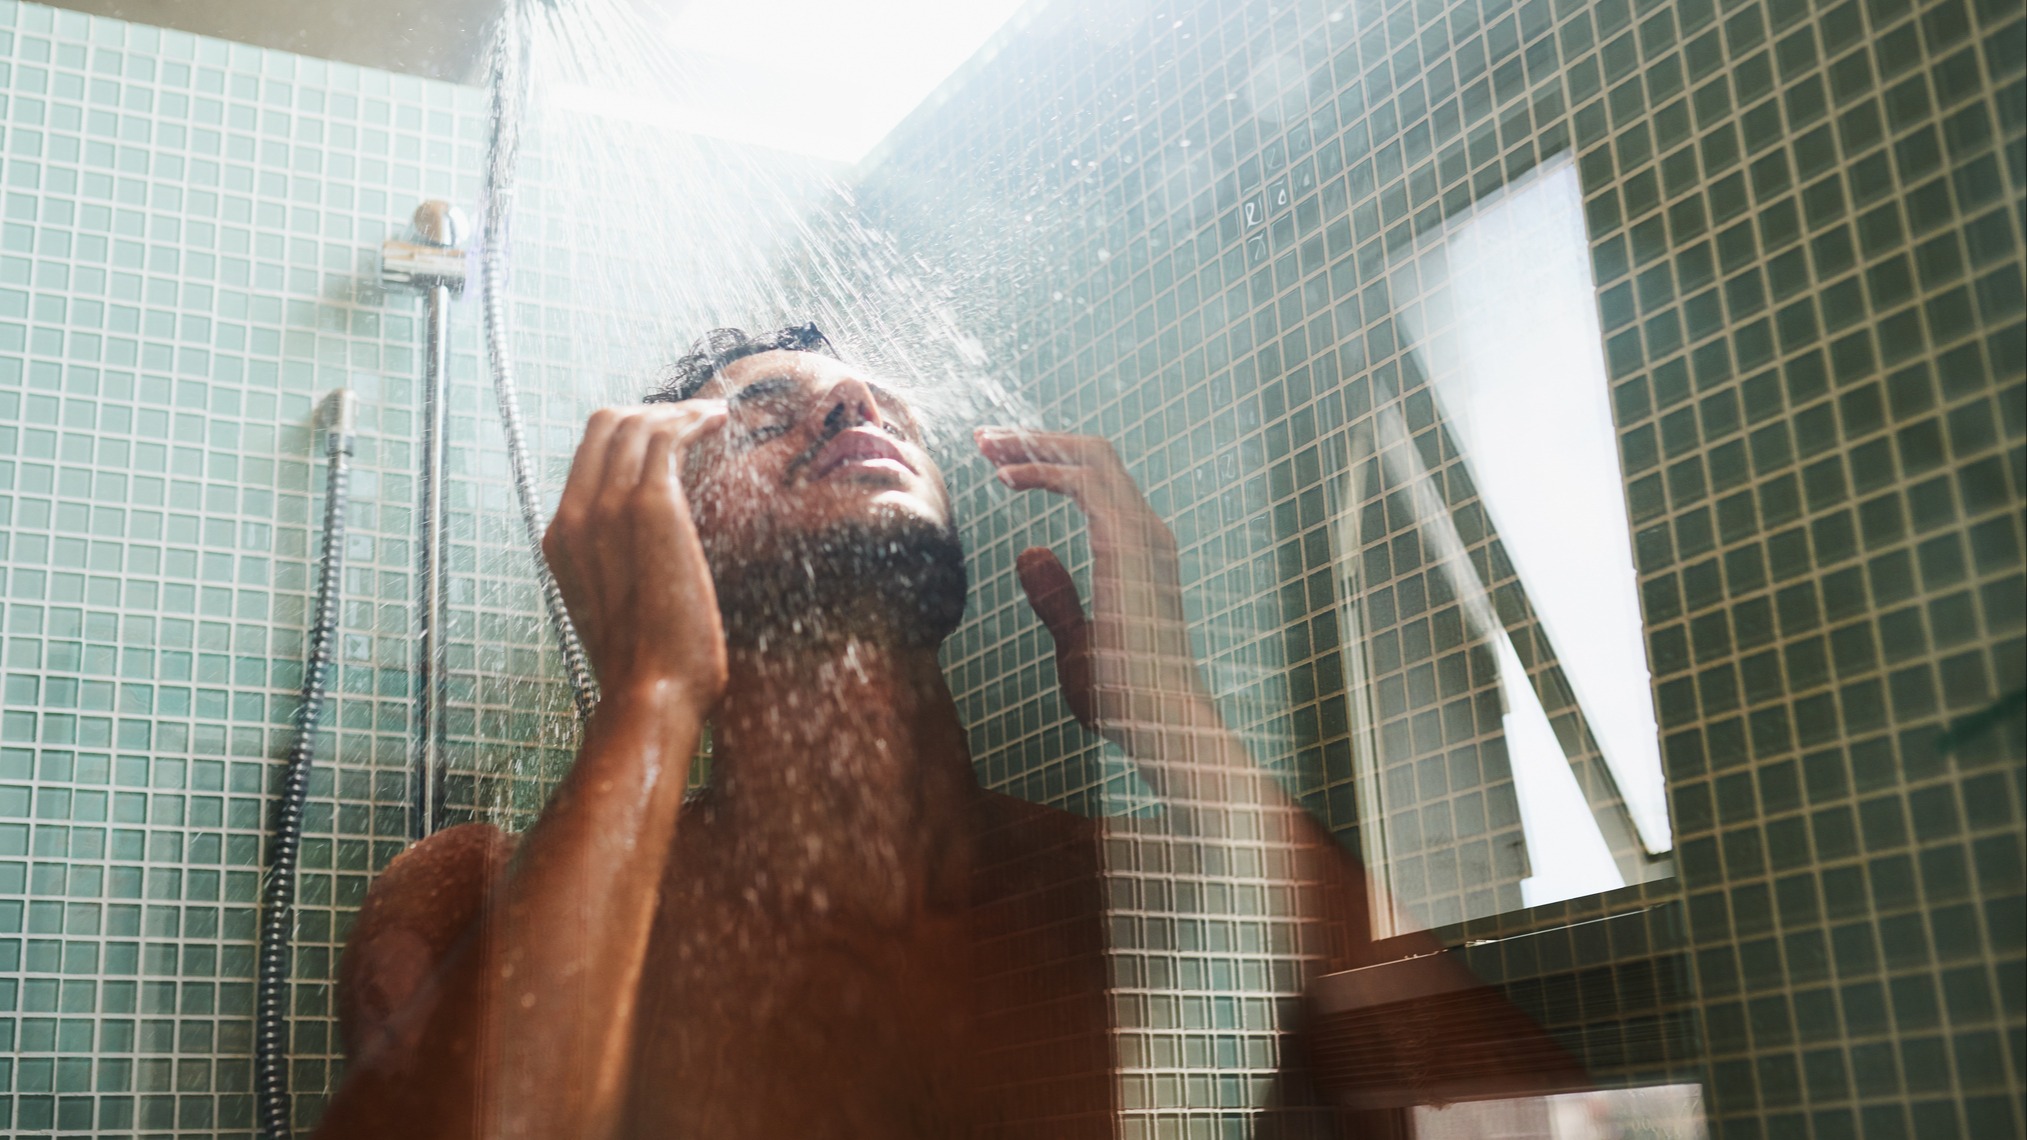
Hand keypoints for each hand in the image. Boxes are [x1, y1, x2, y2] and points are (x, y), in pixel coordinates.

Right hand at [545, 404, 729, 710]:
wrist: (650, 696)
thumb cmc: (647, 672)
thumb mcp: (618, 615)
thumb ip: (623, 575)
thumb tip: (651, 564)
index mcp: (562, 540)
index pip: (587, 456)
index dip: (629, 434)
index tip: (669, 435)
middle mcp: (576, 516)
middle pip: (605, 426)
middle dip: (653, 412)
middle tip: (694, 418)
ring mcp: (608, 508)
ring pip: (636, 424)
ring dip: (678, 412)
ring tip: (712, 416)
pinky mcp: (651, 507)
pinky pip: (666, 437)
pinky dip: (693, 420)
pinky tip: (718, 422)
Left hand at [976, 428, 1214, 749]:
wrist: (1161, 721)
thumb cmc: (1124, 696)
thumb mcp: (1076, 639)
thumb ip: (1055, 596)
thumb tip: (1030, 552)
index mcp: (1140, 549)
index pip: (1097, 480)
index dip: (1048, 461)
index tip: (1000, 465)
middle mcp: (1148, 531)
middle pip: (1094, 455)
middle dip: (1037, 440)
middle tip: (985, 441)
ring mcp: (1144, 532)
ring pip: (1092, 455)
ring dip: (1036, 444)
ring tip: (988, 446)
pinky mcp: (1128, 541)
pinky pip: (1084, 480)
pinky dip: (1043, 468)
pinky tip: (1008, 478)